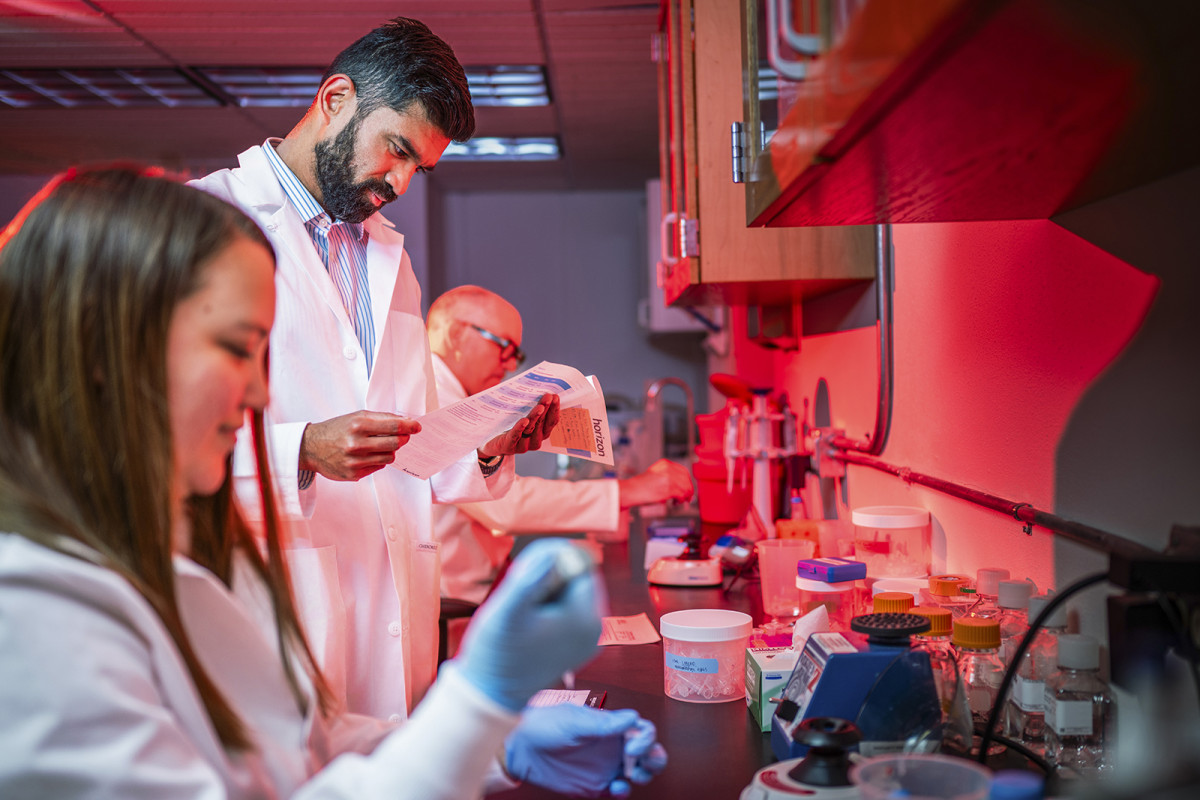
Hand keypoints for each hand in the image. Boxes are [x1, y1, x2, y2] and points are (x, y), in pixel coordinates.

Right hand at [299, 411, 420, 480]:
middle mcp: (356, 444)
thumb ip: (381, 418)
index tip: (417, 427)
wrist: (310, 447)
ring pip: (389, 458)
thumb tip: (405, 421)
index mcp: (358, 425)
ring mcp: (355, 461)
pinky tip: (367, 455)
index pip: (392, 426)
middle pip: (394, 443)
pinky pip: (378, 468)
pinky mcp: (353, 474)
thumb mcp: (356, 416)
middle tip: (403, 437)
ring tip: (380, 446)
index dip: (408, 426)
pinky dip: (378, 461)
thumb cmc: (336, 429)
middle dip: (402, 439)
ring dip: (390, 451)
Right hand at [452, 539, 602, 711]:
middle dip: (549, 576)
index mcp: (585, 619)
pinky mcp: (578, 644)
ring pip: (572, 591)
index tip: (522, 574)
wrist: (491, 694)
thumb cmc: (496, 654)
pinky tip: (529, 622)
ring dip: (547, 590)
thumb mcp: (506, 611)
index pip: (579, 564)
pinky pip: (569, 610)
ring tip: (523, 611)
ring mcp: (588, 639)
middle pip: (578, 577)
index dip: (550, 561)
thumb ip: (530, 579)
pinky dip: (550, 607)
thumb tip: (555, 551)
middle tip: (519, 594)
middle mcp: (595, 629)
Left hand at [478, 393, 559, 458]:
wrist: (487, 442)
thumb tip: (535, 387)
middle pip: (542, 424)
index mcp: (540, 433)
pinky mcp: (508, 446)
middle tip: (549, 396)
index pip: (551, 422)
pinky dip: (520, 428)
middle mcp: (534, 441)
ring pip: (531, 430)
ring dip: (536, 417)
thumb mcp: (520, 414)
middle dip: (547, 409)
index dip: (554, 409)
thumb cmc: (506, 425)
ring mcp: (522, 445)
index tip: (555, 396)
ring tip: (540, 407)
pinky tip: (524, 421)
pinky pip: (515, 436)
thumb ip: (529, 405)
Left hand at [505, 705, 668, 797]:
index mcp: (611, 726)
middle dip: (654, 758)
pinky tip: (616, 787)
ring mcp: (605, 766)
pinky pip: (617, 791)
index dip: (645, 740)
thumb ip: (604, 723)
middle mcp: (612, 745)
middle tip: (644, 763)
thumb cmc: (545, 723)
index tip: (632, 747)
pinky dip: (622, 791)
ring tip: (632, 775)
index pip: (643, 730)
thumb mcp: (575, 720)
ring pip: (638, 773)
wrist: (520, 746)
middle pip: (648, 752)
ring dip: (643, 776)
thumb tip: (632, 718)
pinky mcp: (594, 785)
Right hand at [617, 458, 693, 508]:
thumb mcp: (656, 474)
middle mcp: (668, 468)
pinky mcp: (669, 488)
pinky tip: (674, 502)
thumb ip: (668, 476)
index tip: (687, 487)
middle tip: (687, 497)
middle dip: (688, 489)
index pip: (683, 470)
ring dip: (684, 496)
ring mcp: (669, 478)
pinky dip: (680, 500)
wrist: (631, 490)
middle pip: (686, 479)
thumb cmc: (641, 486)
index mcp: (665, 463)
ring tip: (678, 501)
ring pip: (686, 487)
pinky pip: (682, 495)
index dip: (687, 480)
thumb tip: (682, 486)